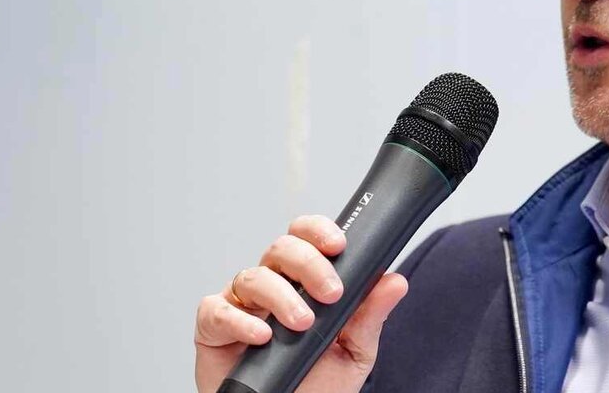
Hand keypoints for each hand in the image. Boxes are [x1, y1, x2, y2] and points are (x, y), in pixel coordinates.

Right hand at [194, 214, 408, 392]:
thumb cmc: (315, 386)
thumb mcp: (353, 353)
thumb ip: (370, 316)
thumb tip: (395, 281)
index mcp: (302, 281)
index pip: (306, 238)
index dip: (318, 231)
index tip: (339, 245)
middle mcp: (271, 285)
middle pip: (281, 248)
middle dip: (308, 264)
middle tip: (331, 293)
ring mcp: (240, 304)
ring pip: (252, 276)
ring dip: (281, 296)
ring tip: (303, 324)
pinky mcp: (213, 328)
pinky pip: (216, 310)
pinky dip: (240, 320)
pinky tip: (262, 336)